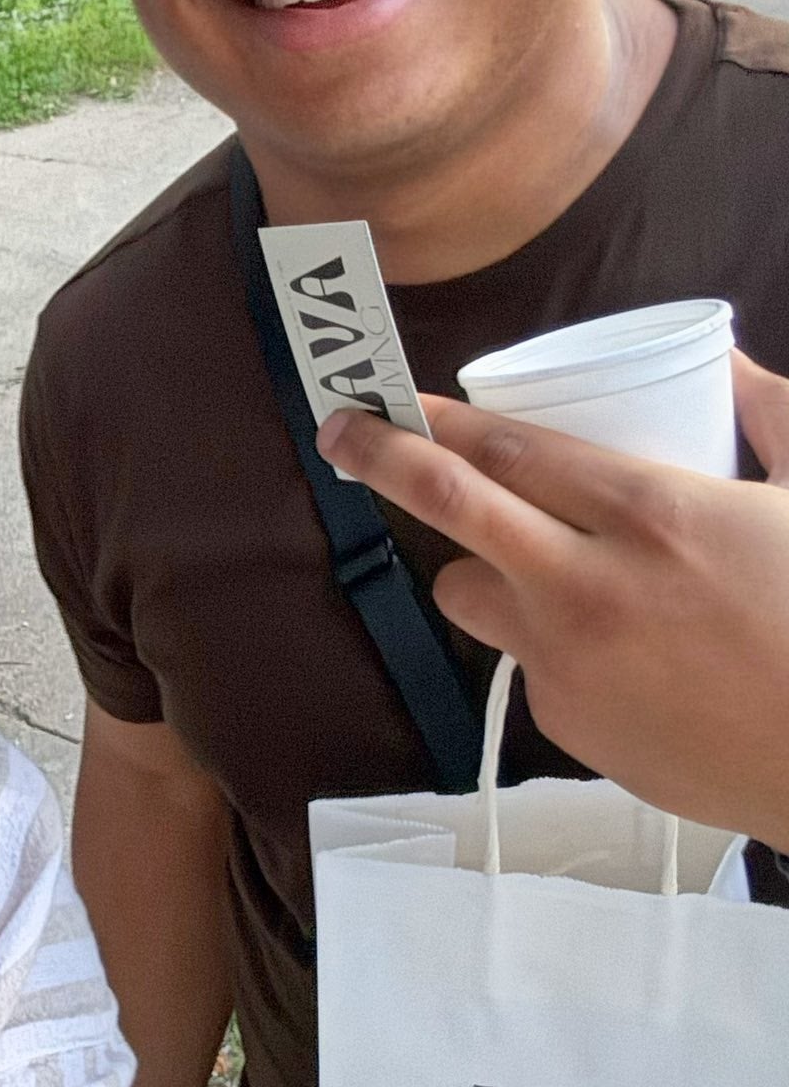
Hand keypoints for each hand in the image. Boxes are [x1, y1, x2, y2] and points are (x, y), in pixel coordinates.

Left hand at [316, 354, 788, 846]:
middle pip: (451, 507)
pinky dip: (548, 645)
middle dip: (381, 460)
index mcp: (651, 514)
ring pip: (466, 595)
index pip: (508, 451)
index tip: (390, 397)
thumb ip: (769, 416)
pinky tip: (616, 653)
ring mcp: (567, 661)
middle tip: (340, 433)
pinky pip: (524, 663)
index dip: (437, 420)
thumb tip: (724, 362)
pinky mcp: (564, 723)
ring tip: (537, 566)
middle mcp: (589, 586)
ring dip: (479, 569)